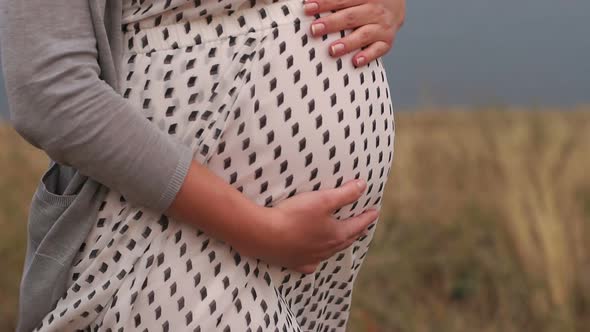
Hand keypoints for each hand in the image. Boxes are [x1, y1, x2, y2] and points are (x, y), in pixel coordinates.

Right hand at [243, 179, 379, 273]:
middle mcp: (326, 249)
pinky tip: (314, 259)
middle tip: (363, 225)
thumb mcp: (322, 199)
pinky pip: (310, 263)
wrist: (263, 235)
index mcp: (336, 234)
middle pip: (346, 240)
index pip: (357, 224)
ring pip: (330, 252)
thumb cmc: (294, 215)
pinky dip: (315, 259)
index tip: (375, 211)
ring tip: (343, 239)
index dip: (367, 217)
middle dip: (356, 231)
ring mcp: (310, 258)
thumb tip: (363, 186)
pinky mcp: (294, 263)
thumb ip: (344, 194)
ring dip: (339, 244)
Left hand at [303, 0, 405, 66]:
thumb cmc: (366, 1)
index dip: (324, 3)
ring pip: (363, 35)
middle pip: (351, 17)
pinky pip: (378, 50)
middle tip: (314, 30)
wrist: (395, 6)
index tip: (307, 8)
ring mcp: (382, 27)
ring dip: (347, 43)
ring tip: (332, 50)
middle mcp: (374, 10)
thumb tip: (311, 1)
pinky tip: (355, 61)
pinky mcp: (386, 42)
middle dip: (331, 23)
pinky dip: (367, 56)